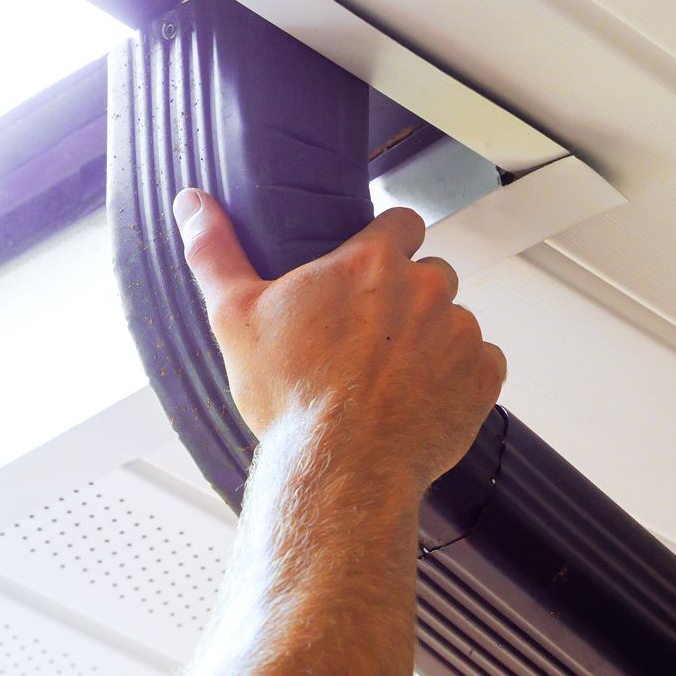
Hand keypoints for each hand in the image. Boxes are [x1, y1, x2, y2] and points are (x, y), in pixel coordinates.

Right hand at [174, 188, 504, 496]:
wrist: (338, 471)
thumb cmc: (291, 397)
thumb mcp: (234, 317)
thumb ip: (215, 251)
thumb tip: (192, 204)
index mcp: (371, 262)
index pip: (401, 223)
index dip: (386, 247)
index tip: (367, 277)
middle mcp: (426, 287)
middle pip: (430, 274)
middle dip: (407, 300)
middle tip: (369, 340)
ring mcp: (460, 332)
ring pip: (454, 321)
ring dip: (432, 340)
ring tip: (390, 378)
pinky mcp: (483, 377)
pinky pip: (481, 364)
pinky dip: (458, 379)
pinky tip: (419, 399)